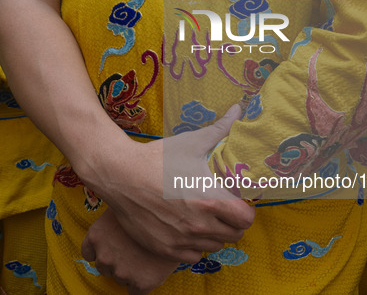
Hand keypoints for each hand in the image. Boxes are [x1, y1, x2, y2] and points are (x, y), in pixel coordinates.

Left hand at [82, 209, 178, 293]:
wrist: (181, 221)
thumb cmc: (153, 204)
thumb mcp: (128, 206)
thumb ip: (118, 215)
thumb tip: (117, 205)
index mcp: (97, 235)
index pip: (88, 252)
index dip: (102, 250)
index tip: (113, 246)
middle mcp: (104, 255)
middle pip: (104, 266)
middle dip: (117, 260)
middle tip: (133, 250)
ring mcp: (120, 271)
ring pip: (119, 278)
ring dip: (130, 271)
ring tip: (145, 257)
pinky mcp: (140, 283)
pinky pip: (134, 292)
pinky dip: (141, 284)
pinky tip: (151, 270)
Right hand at [89, 105, 254, 263]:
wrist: (119, 174)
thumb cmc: (158, 158)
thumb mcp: (191, 142)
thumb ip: (220, 130)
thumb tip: (238, 110)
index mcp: (211, 200)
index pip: (246, 219)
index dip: (245, 210)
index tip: (237, 203)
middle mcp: (200, 224)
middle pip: (234, 235)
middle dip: (231, 222)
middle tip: (221, 209)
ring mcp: (182, 239)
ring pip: (214, 246)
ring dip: (214, 234)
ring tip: (203, 217)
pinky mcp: (165, 249)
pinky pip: (193, 256)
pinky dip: (194, 246)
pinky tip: (187, 230)